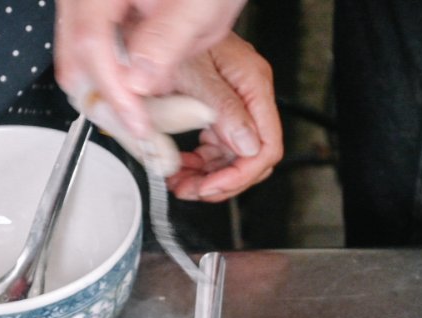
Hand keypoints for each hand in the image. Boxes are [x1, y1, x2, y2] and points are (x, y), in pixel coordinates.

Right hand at [55, 0, 246, 136]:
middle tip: (137, 129)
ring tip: (141, 117)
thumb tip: (137, 84)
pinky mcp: (92, 17)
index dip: (113, 91)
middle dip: (104, 102)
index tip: (137, 123)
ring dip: (106, 96)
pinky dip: (110, 81)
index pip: (90, 42)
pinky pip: (87, 56)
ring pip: (75, 62)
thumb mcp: (197, 6)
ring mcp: (84, 7)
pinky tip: (137, 95)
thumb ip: (166, 42)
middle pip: (73, 57)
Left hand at [169, 33, 281, 201]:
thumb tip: (247, 146)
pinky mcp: (217, 108)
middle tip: (192, 191)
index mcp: (252, 85)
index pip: (266, 147)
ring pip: (232, 157)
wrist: (155, 23)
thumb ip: (223, 110)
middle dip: (222, 181)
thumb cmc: (175, 37)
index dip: (240, 175)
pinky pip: (217, 146)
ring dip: (208, 177)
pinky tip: (182, 167)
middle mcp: (248, 95)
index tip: (211, 187)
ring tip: (181, 183)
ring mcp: (234, 103)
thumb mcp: (196, 75)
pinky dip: (200, 163)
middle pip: (250, 157)